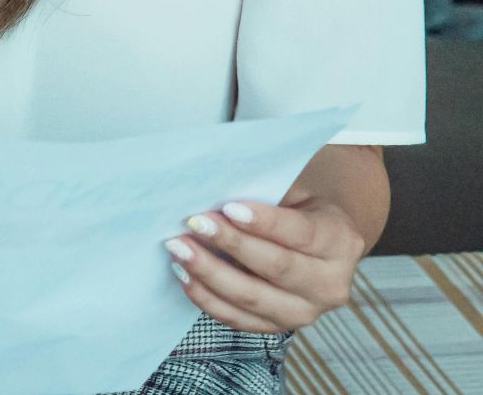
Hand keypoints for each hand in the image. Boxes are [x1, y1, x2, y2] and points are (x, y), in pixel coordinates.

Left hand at [165, 196, 366, 332]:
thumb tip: (215, 192)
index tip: (228, 207)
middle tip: (193, 224)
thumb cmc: (295, 210)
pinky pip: (238, 319)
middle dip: (230, 244)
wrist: (317, 246)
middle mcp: (329, 283)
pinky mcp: (278, 327)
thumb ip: (265, 196)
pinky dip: (207, 298)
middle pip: (276, 266)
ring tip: (179, 249)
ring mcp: (306, 312)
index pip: (300, 233)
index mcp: (339, 241)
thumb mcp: (294, 195)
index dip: (264, 222)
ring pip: (253, 298)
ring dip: (210, 273)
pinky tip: (185, 276)